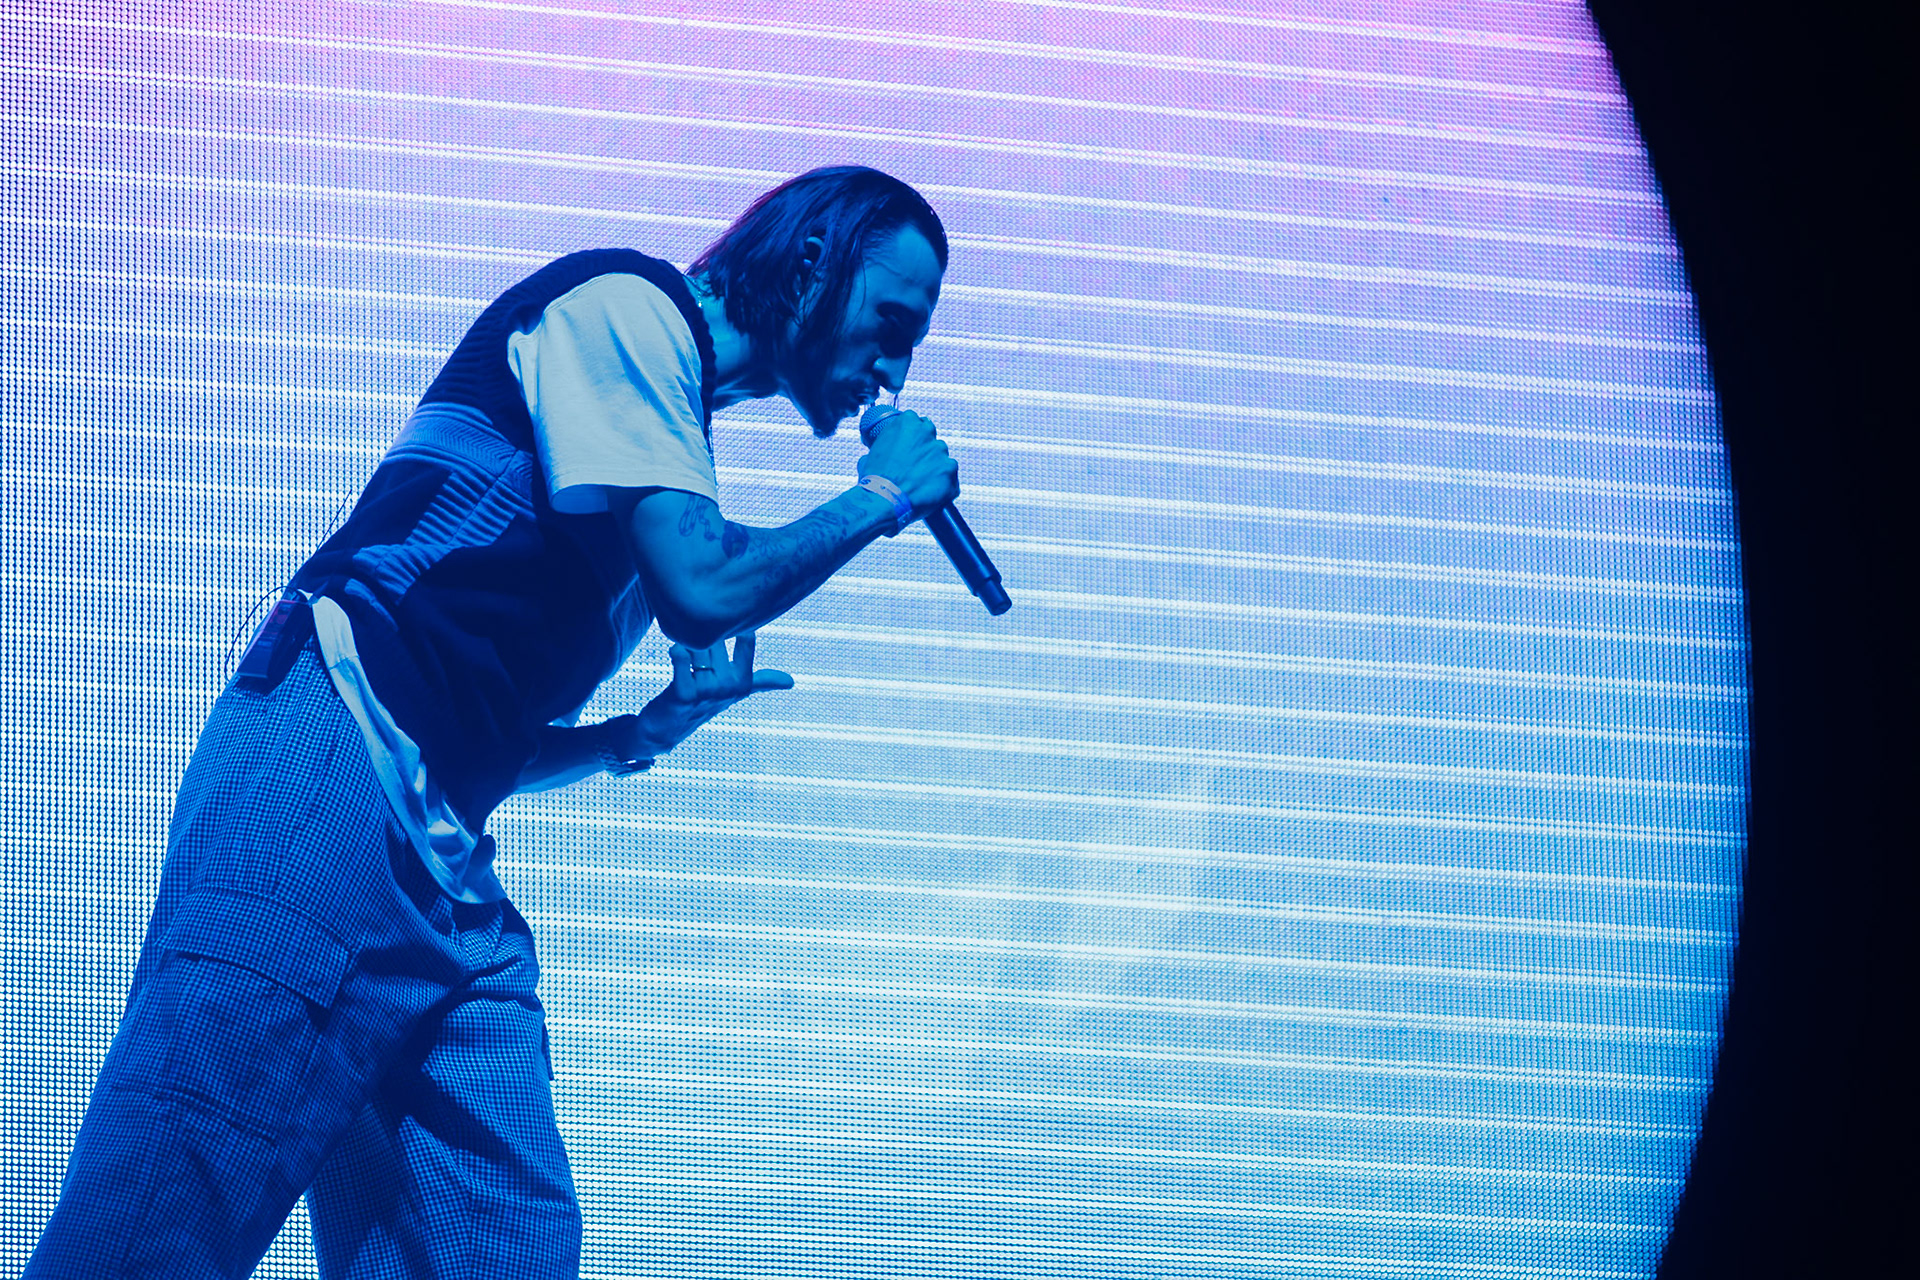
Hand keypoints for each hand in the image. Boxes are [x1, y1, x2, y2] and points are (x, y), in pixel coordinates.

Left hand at [607, 632, 793, 763]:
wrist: (667, 729)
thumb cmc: (702, 705)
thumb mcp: (737, 693)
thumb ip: (763, 682)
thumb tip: (792, 682)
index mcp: (743, 682)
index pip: (747, 639)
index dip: (735, 623)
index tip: (727, 616)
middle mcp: (729, 687)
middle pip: (715, 638)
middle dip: (702, 634)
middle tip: (694, 643)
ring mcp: (708, 692)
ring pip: (697, 645)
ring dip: (686, 641)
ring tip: (682, 652)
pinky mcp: (684, 694)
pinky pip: (681, 658)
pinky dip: (676, 651)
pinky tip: (675, 652)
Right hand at [858, 407, 958, 517]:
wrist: (884, 500)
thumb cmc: (875, 479)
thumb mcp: (871, 454)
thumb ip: (885, 448)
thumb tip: (882, 456)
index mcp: (908, 423)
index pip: (916, 424)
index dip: (912, 440)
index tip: (908, 450)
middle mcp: (928, 433)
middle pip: (931, 440)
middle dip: (925, 453)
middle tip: (914, 469)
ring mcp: (941, 452)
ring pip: (942, 460)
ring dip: (935, 470)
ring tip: (920, 486)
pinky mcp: (951, 471)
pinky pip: (951, 479)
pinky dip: (944, 487)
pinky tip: (930, 495)